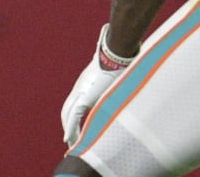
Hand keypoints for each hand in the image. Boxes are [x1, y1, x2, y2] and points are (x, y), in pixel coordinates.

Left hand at [61, 24, 133, 145]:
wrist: (118, 53)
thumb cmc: (121, 59)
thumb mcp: (118, 73)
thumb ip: (118, 79)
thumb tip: (131, 76)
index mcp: (87, 82)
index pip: (75, 102)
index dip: (74, 116)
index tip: (78, 128)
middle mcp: (80, 87)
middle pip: (68, 110)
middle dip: (69, 126)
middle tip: (71, 141)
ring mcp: (81, 91)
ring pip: (68, 116)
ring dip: (70, 131)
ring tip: (72, 146)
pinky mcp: (84, 97)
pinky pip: (74, 117)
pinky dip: (71, 129)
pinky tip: (69, 140)